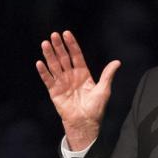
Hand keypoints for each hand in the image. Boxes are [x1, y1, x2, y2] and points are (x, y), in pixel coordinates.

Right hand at [35, 30, 120, 151]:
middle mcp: (71, 76)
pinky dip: (44, 72)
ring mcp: (62, 83)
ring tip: (45, 44)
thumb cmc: (95, 108)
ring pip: (54, 66)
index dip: (71, 44)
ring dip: (49, 55)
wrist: (85, 123)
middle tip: (54, 35)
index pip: (76, 55)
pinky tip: (40, 63)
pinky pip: (48, 80)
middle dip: (59, 46)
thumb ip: (107, 75)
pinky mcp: (54, 92)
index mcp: (83, 74)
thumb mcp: (104, 89)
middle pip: (64, 58)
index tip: (66, 34)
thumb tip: (117, 62)